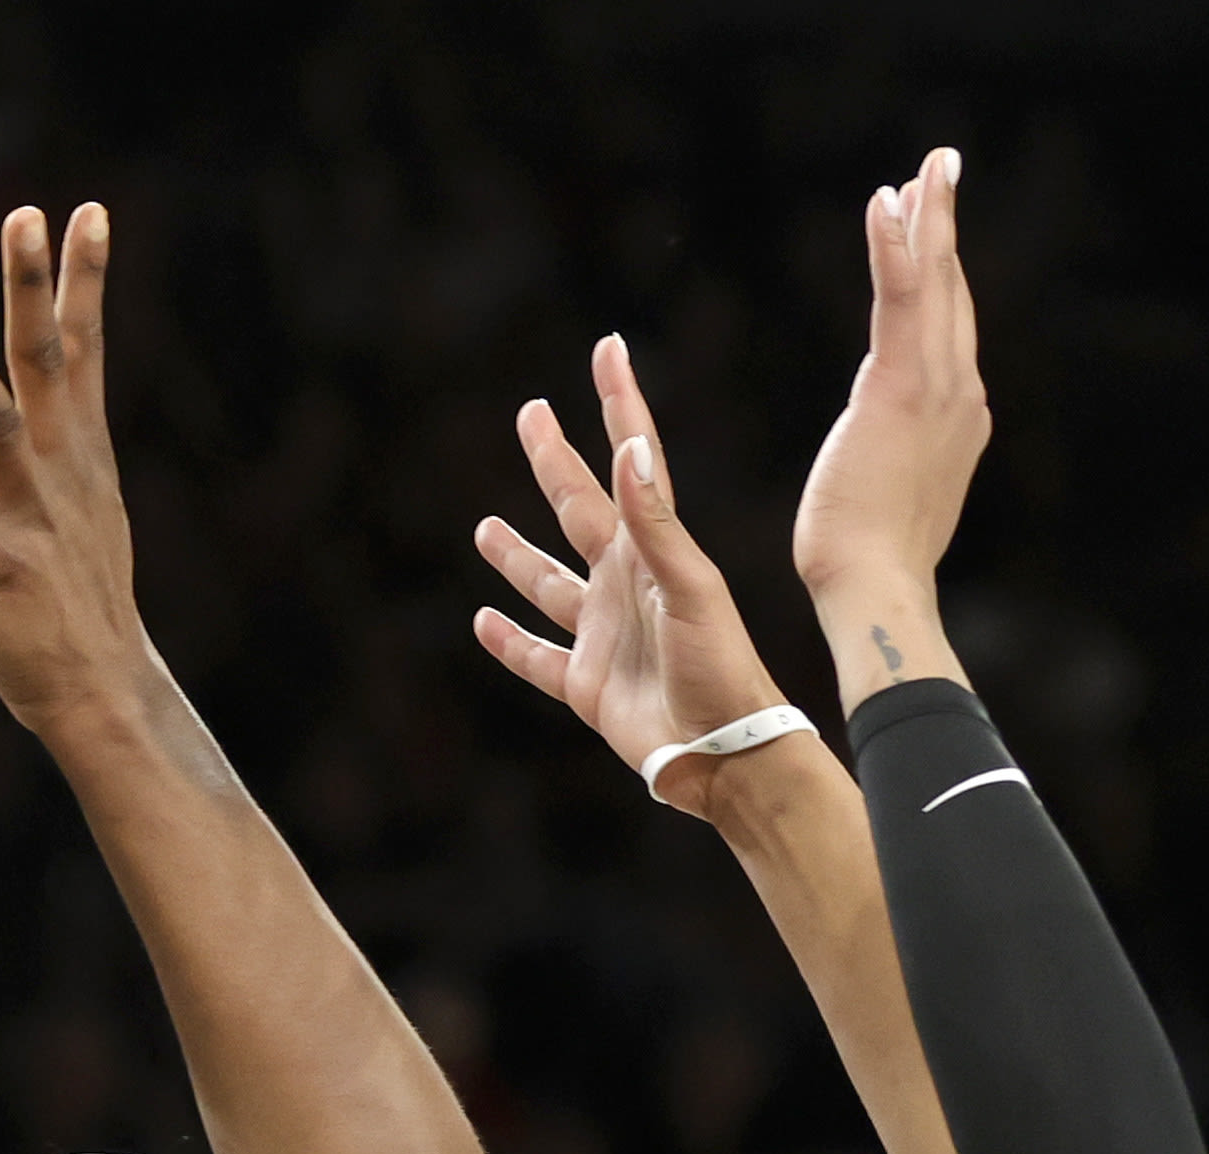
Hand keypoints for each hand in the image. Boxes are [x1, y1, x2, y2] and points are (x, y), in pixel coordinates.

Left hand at [0, 204, 164, 746]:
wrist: (102, 686)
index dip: (86, 277)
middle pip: (49, 358)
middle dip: (37, 284)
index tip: (87, 211)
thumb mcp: (86, 510)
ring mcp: (29, 511)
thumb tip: (52, 410)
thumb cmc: (82, 601)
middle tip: (26, 212)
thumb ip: (63, 453)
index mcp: (82, 451)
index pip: (86, 346)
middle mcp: (61, 467)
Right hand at [468, 334, 804, 823]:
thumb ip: (655, 524)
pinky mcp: (585, 685)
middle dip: (554, 460)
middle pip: (577, 508)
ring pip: (547, 583)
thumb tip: (627, 451)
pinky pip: (537, 657)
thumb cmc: (720, 667)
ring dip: (517, 555)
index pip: (630, 459)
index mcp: (651, 549)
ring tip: (486, 527)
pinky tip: (483, 622)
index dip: (617, 403)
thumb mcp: (690, 588)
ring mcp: (601, 633)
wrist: (724, 750)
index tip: (607, 349)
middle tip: (531, 413)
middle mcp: (623, 583)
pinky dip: (509, 642)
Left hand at [789, 149, 989, 699]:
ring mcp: (938, 387)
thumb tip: (895, 445)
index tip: (928, 224)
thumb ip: (901, 456)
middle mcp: (960, 393)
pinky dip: (897, 248)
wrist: (875, 589)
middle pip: (951, 291)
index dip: (941, 271)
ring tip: (926, 167)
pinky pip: (901, 300)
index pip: (947, 327)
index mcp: (956, 417)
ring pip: (935, 283)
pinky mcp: (900, 387)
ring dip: (930, 218)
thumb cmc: (868, 560)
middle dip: (944, 226)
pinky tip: (889, 203)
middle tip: (939, 168)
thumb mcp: (894, 491)